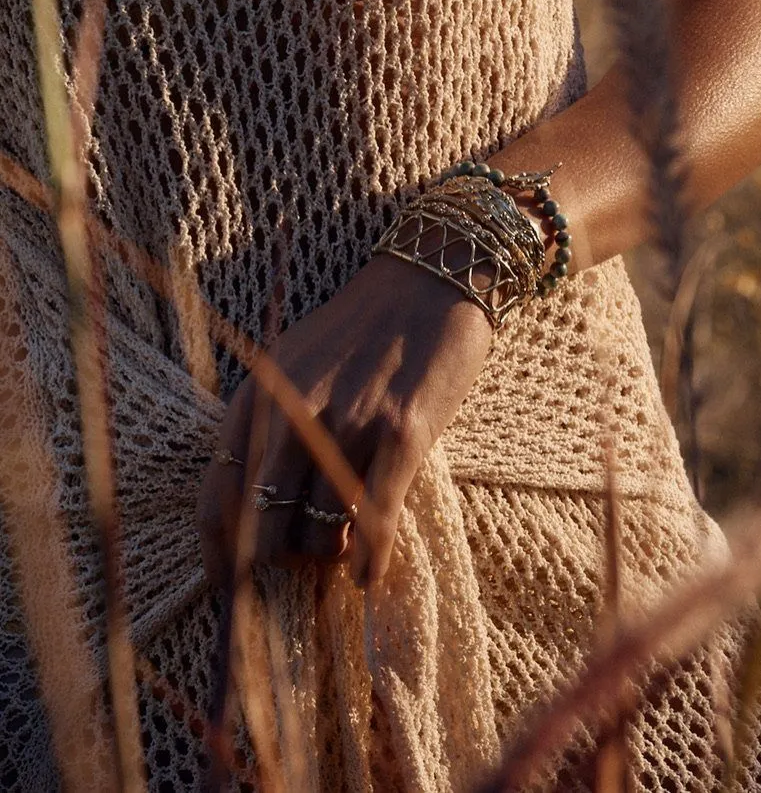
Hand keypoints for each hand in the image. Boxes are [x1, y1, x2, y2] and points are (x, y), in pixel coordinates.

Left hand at [197, 253, 493, 587]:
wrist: (433, 281)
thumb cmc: (365, 328)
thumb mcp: (295, 363)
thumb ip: (271, 423)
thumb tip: (263, 503)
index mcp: (258, 395)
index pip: (217, 496)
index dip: (221, 556)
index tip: (235, 589)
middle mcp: (292, 414)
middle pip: (263, 527)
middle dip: (281, 564)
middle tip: (303, 569)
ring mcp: (347, 425)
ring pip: (319, 532)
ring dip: (330, 557)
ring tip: (345, 554)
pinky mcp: (400, 434)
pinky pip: (375, 522)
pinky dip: (370, 562)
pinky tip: (371, 576)